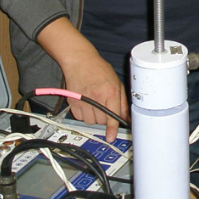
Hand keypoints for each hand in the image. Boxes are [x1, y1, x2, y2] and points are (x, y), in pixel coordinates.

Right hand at [37, 18, 127, 141]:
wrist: (80, 60)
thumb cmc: (99, 69)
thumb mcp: (117, 82)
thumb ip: (122, 102)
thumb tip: (126, 117)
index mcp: (110, 92)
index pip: (112, 115)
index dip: (112, 129)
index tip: (110, 137)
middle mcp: (96, 97)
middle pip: (101, 121)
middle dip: (104, 118)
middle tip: (104, 106)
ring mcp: (83, 100)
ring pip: (90, 121)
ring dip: (94, 117)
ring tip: (94, 104)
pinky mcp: (72, 101)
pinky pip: (79, 117)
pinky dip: (83, 114)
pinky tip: (86, 103)